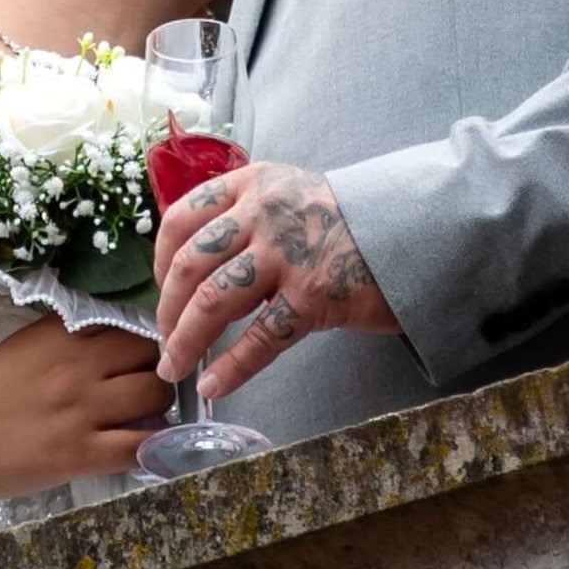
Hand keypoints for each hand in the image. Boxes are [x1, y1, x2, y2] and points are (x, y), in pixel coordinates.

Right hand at [0, 317, 170, 507]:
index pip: (129, 319)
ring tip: (152, 415)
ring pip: (155, 395)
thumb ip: (67, 341)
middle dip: (162, 366)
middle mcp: (78, 363)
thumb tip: (114, 347)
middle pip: (151, 353)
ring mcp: (82, 409)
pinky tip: (151, 448)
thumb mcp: (25, 345)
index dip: (148, 333)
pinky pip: (140, 446)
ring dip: (162, 405)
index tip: (155, 345)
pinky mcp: (81, 454)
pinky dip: (155, 447)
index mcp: (60, 330)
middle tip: (157, 381)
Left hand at [152, 159, 395, 396]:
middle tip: (164, 343)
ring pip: (213, 299)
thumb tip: (198, 263)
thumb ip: (246, 215)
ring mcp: (286, 254)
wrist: (409, 227)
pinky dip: (232, 367)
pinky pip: (260, 338)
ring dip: (186, 340)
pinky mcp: (313, 296)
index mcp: (250, 183)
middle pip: (189, 263)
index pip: (182, 217)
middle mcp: (261, 212)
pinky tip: (215, 385)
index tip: (160, 290)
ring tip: (175, 368)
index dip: (160, 259)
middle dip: (167, 310)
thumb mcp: (287, 194)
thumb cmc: (344, 220)